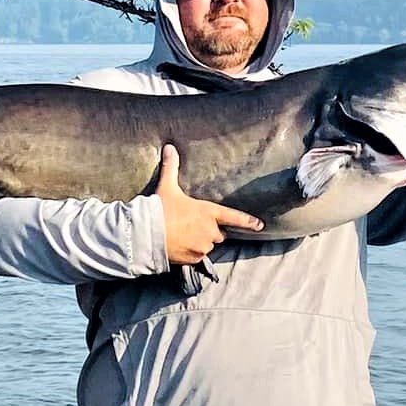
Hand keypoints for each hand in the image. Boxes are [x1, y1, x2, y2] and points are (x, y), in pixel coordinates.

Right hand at [153, 145, 262, 265]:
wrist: (146, 233)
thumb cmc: (160, 208)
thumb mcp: (167, 186)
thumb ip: (171, 167)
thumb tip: (169, 147)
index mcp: (208, 212)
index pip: (234, 217)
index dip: (248, 222)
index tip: (260, 225)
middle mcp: (210, 231)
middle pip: (219, 234)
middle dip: (211, 230)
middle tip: (195, 225)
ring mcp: (202, 246)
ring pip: (208, 245)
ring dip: (201, 242)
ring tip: (184, 235)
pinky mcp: (194, 258)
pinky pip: (198, 256)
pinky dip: (192, 252)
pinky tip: (180, 246)